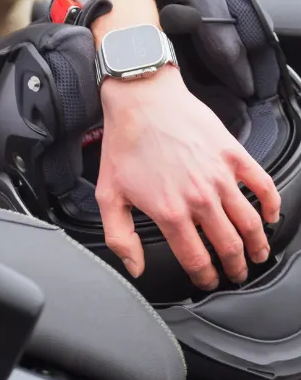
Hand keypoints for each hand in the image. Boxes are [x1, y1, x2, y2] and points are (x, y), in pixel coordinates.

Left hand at [97, 65, 280, 288]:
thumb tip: (134, 265)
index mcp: (169, 211)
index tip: (209, 281)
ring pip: (249, 223)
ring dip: (257, 245)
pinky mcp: (232, 155)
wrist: (141, 98)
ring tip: (257, 254)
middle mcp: (199, 198)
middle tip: (236, 273)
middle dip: (235, 267)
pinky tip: (269, 215)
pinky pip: (263, 186)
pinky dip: (271, 205)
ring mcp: (219, 176)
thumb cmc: (124, 141)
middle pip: (228, 247)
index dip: (205, 277)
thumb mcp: (108, 193)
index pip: (196, 259)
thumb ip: (119, 236)